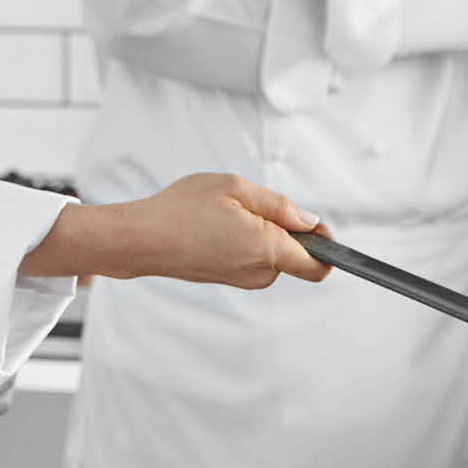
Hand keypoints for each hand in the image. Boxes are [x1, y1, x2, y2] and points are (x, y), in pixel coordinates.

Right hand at [26, 174, 330, 288]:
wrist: (141, 239)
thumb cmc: (180, 210)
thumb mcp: (235, 188)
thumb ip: (279, 205)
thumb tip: (309, 221)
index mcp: (266, 249)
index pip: (318, 266)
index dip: (326, 245)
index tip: (316, 225)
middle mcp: (258, 272)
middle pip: (296, 256)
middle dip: (286, 230)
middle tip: (251, 206)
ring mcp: (242, 279)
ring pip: (273, 256)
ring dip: (262, 234)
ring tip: (227, 214)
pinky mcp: (228, 279)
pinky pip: (253, 260)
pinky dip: (245, 241)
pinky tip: (217, 226)